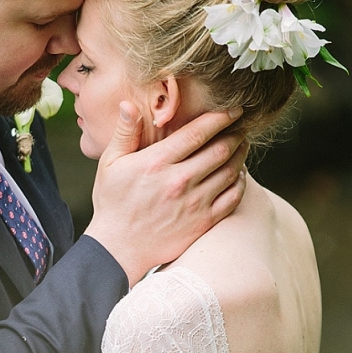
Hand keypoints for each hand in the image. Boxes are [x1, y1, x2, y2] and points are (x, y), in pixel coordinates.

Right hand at [85, 102, 246, 285]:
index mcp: (157, 163)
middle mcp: (179, 181)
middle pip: (220, 149)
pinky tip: (237, 175)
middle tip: (240, 127)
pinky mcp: (203, 222)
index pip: (198, 132)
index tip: (233, 110)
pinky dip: (240, 182)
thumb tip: (129, 104)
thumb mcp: (110, 165)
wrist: (119, 249)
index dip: (220, 118)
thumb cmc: (113, 204)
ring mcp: (194, 203)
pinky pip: (232, 197)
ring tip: (241, 146)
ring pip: (230, 171)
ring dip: (240, 155)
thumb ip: (124, 133)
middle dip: (235, 134)